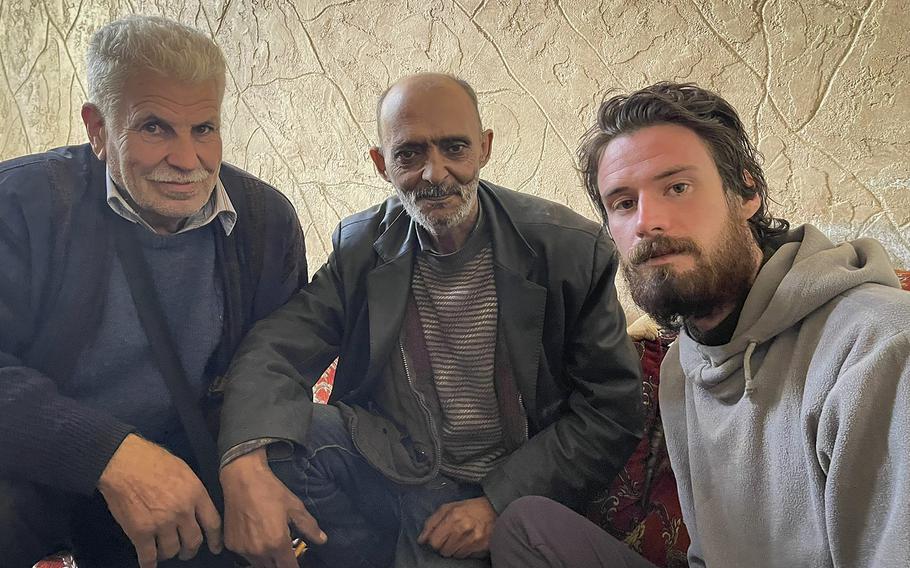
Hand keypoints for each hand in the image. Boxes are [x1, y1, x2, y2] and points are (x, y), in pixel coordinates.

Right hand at [97, 434, 222, 567]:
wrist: (124, 463)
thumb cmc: (152, 460)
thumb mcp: (184, 470)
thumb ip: (192, 491)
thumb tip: (195, 505)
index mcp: (196, 494)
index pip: (213, 523)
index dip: (215, 539)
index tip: (216, 547)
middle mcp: (182, 511)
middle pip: (194, 541)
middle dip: (190, 549)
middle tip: (186, 551)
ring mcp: (162, 523)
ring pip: (172, 550)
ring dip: (169, 553)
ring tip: (165, 551)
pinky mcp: (140, 532)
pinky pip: (148, 556)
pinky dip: (149, 563)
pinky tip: (149, 564)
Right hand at [220, 447, 326, 567]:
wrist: (242, 479)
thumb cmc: (270, 491)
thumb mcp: (295, 507)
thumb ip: (309, 527)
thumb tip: (322, 539)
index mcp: (277, 543)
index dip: (295, 566)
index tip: (296, 562)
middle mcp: (259, 551)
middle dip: (281, 563)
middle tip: (285, 551)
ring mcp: (243, 549)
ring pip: (258, 565)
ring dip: (267, 559)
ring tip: (271, 543)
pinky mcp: (231, 545)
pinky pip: (245, 556)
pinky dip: (253, 553)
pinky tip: (258, 538)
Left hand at [417, 496, 496, 557]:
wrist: (494, 509)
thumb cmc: (469, 508)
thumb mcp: (448, 508)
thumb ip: (432, 522)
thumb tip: (421, 540)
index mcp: (453, 516)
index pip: (434, 541)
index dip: (433, 541)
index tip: (437, 538)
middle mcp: (463, 528)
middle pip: (443, 551)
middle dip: (444, 546)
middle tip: (450, 537)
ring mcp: (474, 539)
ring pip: (454, 556)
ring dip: (454, 549)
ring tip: (460, 538)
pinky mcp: (482, 547)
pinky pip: (466, 557)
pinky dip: (465, 551)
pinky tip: (468, 541)